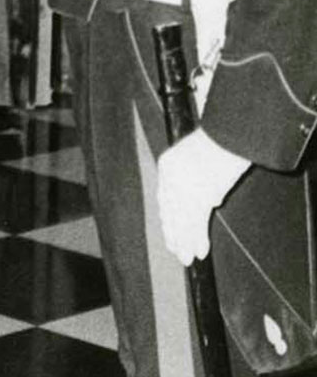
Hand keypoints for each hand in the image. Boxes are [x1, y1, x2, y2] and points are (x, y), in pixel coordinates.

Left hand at [157, 129, 250, 262]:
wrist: (228, 134)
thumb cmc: (221, 141)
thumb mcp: (200, 155)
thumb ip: (200, 176)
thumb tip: (212, 201)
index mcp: (167, 165)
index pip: (164, 198)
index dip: (168, 217)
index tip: (171, 231)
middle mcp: (171, 178)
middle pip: (170, 213)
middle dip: (174, 233)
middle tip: (177, 250)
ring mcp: (184, 187)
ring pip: (182, 222)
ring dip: (186, 242)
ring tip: (187, 258)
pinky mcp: (200, 196)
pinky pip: (197, 222)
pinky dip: (198, 238)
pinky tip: (200, 251)